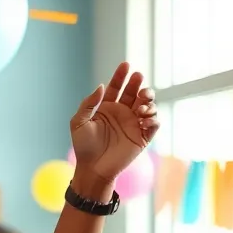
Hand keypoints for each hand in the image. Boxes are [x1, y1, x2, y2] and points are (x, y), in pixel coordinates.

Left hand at [70, 62, 158, 191]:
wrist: (92, 168)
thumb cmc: (83, 146)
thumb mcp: (79, 122)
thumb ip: (89, 103)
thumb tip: (102, 86)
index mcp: (107, 107)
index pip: (117, 87)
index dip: (121, 75)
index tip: (126, 64)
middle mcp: (122, 113)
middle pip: (135, 92)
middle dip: (139, 84)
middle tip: (139, 79)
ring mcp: (133, 124)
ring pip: (148, 105)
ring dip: (148, 100)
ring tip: (141, 104)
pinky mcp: (142, 137)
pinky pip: (154, 124)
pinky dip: (153, 119)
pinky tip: (144, 119)